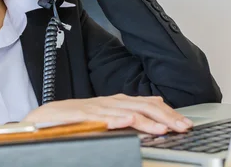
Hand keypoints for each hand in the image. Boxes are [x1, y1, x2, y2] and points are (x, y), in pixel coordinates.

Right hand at [22, 94, 193, 134]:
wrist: (44, 116)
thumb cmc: (75, 118)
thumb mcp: (105, 114)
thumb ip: (128, 108)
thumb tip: (155, 102)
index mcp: (117, 102)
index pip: (147, 104)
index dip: (168, 113)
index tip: (186, 124)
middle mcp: (109, 102)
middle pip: (142, 106)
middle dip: (165, 117)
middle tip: (183, 127)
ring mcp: (96, 108)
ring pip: (126, 112)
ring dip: (146, 120)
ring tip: (163, 128)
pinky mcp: (82, 116)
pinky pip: (101, 118)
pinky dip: (115, 120)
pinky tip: (127, 123)